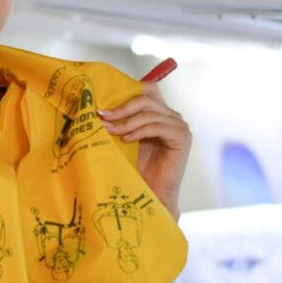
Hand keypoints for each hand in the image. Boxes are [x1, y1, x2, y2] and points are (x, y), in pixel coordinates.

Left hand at [99, 82, 190, 215]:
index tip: (103, 103)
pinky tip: (126, 140)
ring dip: (126, 122)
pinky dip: (139, 132)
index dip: (126, 91)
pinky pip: (157, 127)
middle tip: (103, 116)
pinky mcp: (182, 137)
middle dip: (122, 107)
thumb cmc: (138, 169)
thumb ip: (121, 121)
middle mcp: (171, 116)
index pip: (147, 89)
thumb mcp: (126, 138)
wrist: (151, 193)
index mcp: (160, 113)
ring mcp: (179, 126)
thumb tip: (99, 108)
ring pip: (149, 113)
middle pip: (146, 98)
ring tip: (110, 130)